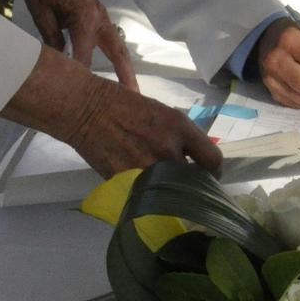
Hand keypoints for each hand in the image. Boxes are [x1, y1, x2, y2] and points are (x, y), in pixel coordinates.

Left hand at [0, 0, 135, 88]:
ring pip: (116, 46)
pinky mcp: (97, 13)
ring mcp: (101, 14)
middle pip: (117, 53)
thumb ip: (54, 42)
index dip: (81, 78)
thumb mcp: (42, 16)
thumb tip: (60, 66)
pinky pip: (109, 39)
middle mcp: (99, 18)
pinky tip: (113, 69)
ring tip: (129, 91)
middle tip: (135, 100)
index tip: (80, 101)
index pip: (84, 56)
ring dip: (124, 67)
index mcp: (84, 18)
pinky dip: (115, 55)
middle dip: (126, 77)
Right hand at [6, 49, 222, 177]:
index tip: (208, 175)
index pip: (213, 160)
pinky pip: (146, 195)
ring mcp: (147, 169)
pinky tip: (140, 188)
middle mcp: (168, 150)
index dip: (214, 172)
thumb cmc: (124, 105)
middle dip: (190, 184)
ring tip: (160, 187)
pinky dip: (145, 195)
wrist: (85, 110)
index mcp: (179, 128)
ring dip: (168, 192)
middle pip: (194, 182)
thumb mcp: (162, 113)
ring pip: (171, 193)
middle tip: (183, 184)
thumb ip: (181, 137)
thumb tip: (195, 160)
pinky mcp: (127, 183)